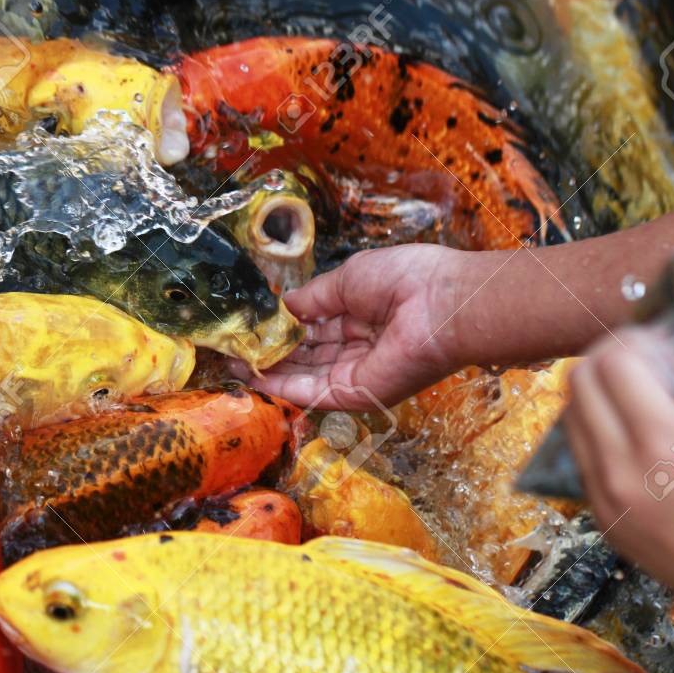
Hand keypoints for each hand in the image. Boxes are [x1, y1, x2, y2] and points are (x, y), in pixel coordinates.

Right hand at [231, 244, 476, 408]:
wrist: (441, 306)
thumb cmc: (405, 280)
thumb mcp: (348, 279)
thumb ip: (313, 299)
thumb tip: (282, 306)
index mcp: (361, 314)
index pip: (315, 326)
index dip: (284, 326)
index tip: (253, 325)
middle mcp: (357, 346)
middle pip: (306, 354)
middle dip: (271, 351)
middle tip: (233, 347)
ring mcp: (355, 373)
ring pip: (303, 375)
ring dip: (268, 370)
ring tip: (232, 361)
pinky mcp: (353, 394)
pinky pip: (310, 392)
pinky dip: (281, 385)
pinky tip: (251, 375)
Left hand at [563, 327, 673, 595]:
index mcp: (660, 439)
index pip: (612, 361)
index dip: (636, 342)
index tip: (665, 350)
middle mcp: (616, 464)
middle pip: (578, 380)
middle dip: (609, 359)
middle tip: (646, 365)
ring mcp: (599, 491)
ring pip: (569, 413)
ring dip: (597, 393)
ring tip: (639, 399)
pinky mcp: (595, 510)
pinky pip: (579, 451)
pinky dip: (596, 428)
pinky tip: (633, 434)